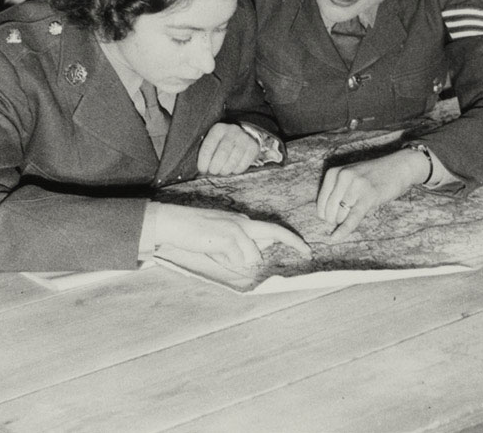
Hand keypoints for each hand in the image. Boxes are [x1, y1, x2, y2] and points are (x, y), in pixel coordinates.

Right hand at [152, 203, 310, 268]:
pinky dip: (228, 260)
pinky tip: (213, 250)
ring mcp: (236, 227)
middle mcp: (243, 222)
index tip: (305, 249)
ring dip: (237, 261)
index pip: (272, 230)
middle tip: (309, 252)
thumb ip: (240, 247)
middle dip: (294, 242)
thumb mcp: (221, 241)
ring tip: (217, 250)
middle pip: (275, 232)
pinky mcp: (228, 235)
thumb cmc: (195, 233)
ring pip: (253, 255)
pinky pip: (238, 258)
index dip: (290, 239)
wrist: (173, 222)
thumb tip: (257, 256)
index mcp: (242, 222)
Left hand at [197, 123, 259, 175]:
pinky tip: (232, 170)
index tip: (202, 169)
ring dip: (225, 170)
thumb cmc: (223, 142)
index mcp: (218, 129)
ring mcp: (244, 138)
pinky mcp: (253, 147)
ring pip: (234, 159)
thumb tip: (202, 169)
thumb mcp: (213, 140)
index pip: (208, 146)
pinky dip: (236, 170)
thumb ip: (206, 152)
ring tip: (222, 172)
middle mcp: (232, 131)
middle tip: (213, 172)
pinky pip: (244, 163)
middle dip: (215, 166)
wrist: (244, 134)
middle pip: (222, 153)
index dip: (204, 160)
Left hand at [318, 149, 428, 241]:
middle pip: (329, 209)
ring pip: (340, 215)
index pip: (321, 201)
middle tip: (346, 218)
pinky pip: (352, 217)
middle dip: (335, 220)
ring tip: (356, 213)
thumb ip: (337, 190)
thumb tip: (325, 215)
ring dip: (344, 222)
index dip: (324, 214)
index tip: (331, 218)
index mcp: (334, 172)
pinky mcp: (369, 196)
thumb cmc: (373, 174)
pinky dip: (343, 230)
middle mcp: (343, 176)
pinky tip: (335, 238)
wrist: (399, 166)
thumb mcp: (350, 176)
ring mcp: (356, 185)